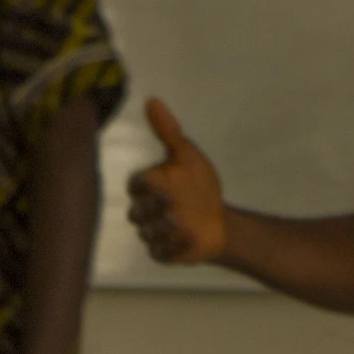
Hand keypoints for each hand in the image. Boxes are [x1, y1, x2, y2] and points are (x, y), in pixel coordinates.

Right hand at [127, 98, 228, 263]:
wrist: (218, 219)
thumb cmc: (199, 185)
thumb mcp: (187, 155)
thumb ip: (169, 131)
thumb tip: (153, 100)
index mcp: (147, 187)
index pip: (136, 184)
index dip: (145, 184)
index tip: (160, 181)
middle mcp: (144, 211)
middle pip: (138, 211)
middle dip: (153, 207)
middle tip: (171, 201)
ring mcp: (152, 233)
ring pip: (148, 232)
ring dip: (164, 227)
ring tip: (181, 221)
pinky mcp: (163, 253)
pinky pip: (161, 252)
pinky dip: (176, 246)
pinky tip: (190, 237)